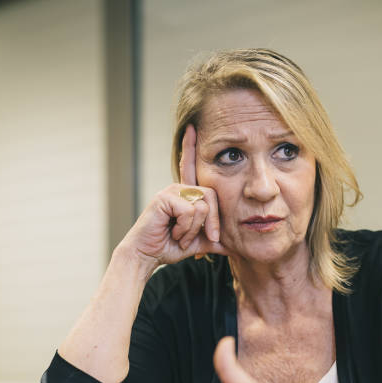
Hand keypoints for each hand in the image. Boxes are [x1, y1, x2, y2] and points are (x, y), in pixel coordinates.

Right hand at [120, 125, 227, 267]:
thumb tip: (234, 246)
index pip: (193, 168)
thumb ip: (215, 239)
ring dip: (194, 229)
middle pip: (212, 195)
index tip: (191, 126)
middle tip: (209, 238)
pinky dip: (185, 227)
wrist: (147, 256)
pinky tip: (173, 233)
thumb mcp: (198, 242)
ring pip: (202, 206)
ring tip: (180, 235)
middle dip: (213, 222)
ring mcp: (170, 191)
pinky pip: (190, 211)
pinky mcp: (163, 199)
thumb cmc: (169, 246)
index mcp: (186, 194)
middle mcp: (179, 188)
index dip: (190, 147)